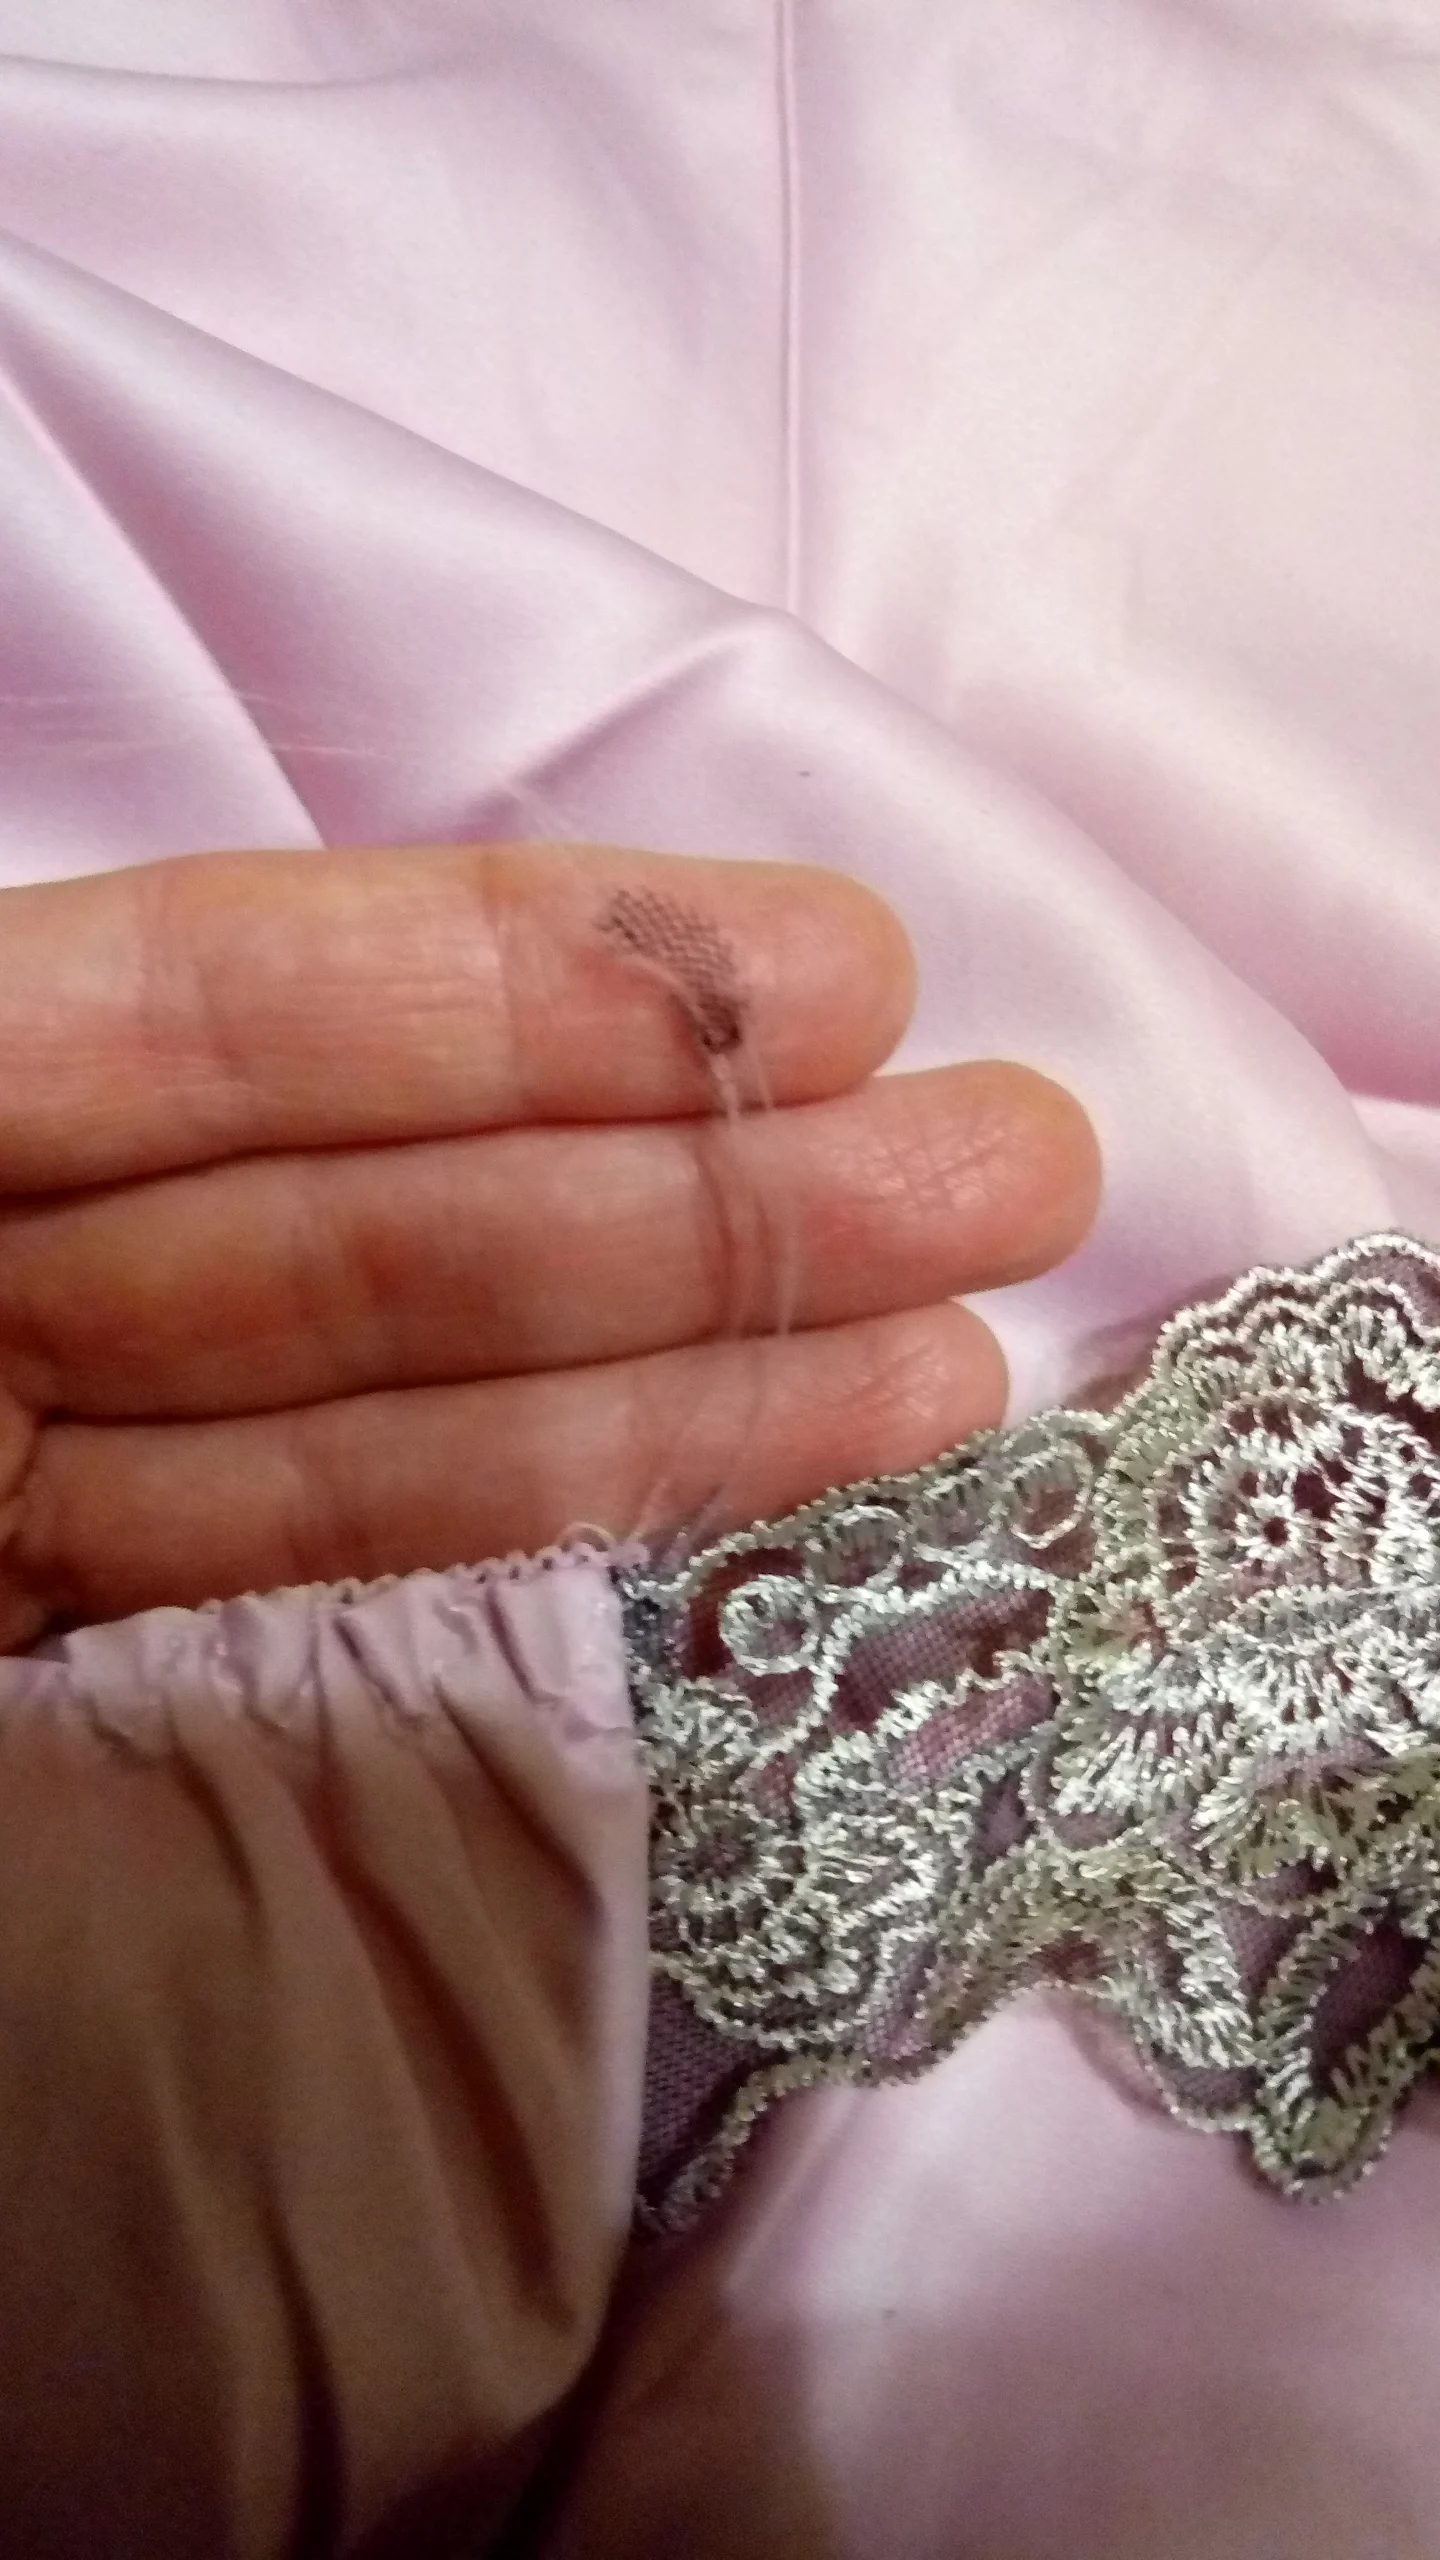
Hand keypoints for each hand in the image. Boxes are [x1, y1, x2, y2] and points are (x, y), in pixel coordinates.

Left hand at [0, 843, 1099, 1646]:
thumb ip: (87, 1087)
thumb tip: (388, 1064)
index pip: (225, 1002)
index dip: (535, 977)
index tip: (841, 979)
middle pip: (364, 1200)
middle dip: (696, 1184)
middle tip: (1010, 1166)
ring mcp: (16, 1439)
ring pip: (376, 1389)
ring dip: (685, 1360)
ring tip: (961, 1336)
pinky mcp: (47, 1626)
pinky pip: (309, 1553)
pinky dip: (531, 1510)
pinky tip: (754, 1463)